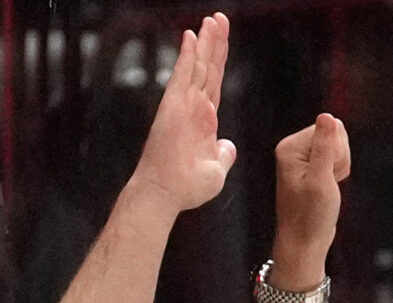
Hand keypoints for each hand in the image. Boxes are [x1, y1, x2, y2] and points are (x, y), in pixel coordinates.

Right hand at [126, 14, 234, 213]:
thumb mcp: (216, 171)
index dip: (219, 59)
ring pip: (198, 65)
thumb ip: (223, 154)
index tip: (222, 39)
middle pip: (208, 67)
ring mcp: (184, 105)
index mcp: (205, 120)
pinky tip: (191, 35)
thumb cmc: (186, 188)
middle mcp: (194, 108)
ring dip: (206, 41)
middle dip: (215, 42)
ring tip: (214, 19)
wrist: (165, 195)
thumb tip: (227, 146)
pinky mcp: (173, 106)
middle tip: (219, 18)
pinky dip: (187, 54)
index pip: (214, 82)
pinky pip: (183, 74)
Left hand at [270, 114, 350, 284]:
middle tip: (327, 183)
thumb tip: (328, 117)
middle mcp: (293, 148)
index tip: (327, 175)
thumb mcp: (321, 181)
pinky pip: (336, 158)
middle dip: (339, 159)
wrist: (304, 243)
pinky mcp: (311, 166)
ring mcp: (302, 158)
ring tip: (327, 188)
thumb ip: (324, 147)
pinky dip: (338, 173)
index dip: (337, 153)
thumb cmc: (310, 217)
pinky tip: (328, 187)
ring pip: (338, 147)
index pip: (331, 128)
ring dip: (339, 167)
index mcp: (290, 147)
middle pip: (335, 134)